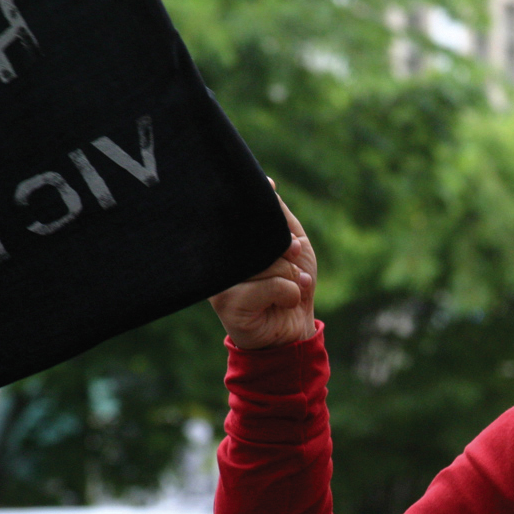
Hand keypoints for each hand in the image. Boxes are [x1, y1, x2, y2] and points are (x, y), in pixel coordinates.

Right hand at [211, 188, 316, 349]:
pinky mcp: (227, 304)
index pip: (247, 215)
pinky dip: (290, 293)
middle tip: (294, 263)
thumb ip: (278, 215)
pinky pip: (273, 287)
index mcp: (230, 241)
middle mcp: (218, 258)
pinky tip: (286, 302)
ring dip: (291, 276)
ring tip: (290, 287)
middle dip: (288, 253)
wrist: (295, 330)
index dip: (275, 224)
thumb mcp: (291, 242)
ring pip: (269, 263)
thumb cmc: (291, 284)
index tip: (291, 243)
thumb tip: (267, 182)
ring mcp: (218, 281)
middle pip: (262, 238)